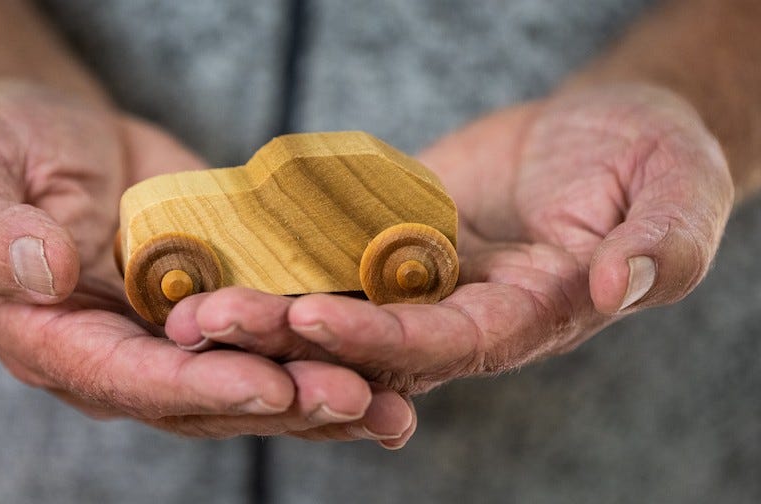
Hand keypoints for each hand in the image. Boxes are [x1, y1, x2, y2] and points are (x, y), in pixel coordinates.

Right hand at [0, 80, 413, 441]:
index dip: (202, 387)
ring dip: (320, 394)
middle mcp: (121, 353)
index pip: (132, 381)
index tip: (270, 385)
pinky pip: (272, 331)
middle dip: (284, 402)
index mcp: (55, 341)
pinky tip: (388, 355)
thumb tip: (40, 272)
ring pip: (251, 378)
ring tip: (391, 399)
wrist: (51, 132)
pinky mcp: (217, 300)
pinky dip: (325, 346)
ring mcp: (173, 333)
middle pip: (207, 397)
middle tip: (359, 399)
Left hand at [166, 85, 732, 406]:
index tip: (311, 316)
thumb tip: (613, 285)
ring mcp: (426, 279)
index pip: (450, 343)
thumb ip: (655, 246)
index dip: (382, 335)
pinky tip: (217, 255)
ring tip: (188, 303)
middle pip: (371, 340)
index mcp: (530, 318)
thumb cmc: (656, 159)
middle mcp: (468, 314)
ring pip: (338, 306)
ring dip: (266, 309)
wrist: (610, 129)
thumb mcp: (677, 194)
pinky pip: (334, 255)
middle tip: (208, 324)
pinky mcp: (396, 241)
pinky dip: (281, 260)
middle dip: (291, 338)